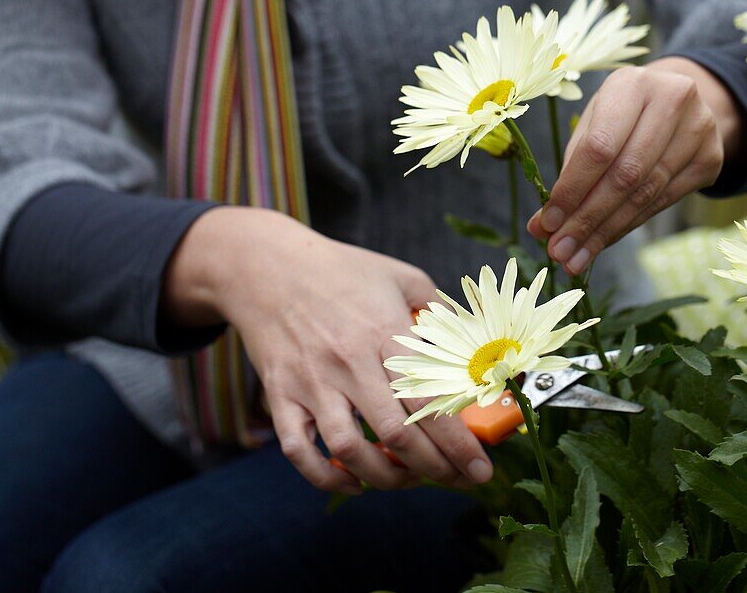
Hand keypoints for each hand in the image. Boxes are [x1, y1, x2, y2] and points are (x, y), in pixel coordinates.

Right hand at [163, 207, 493, 493]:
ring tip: (409, 479)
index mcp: (385, 332)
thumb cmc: (341, 270)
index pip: (428, 400)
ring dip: (384, 477)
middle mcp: (349, 363)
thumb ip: (438, 310)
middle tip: (457, 480)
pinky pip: (298, 451)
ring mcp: (312, 382)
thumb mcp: (400, 276)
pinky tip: (353, 481)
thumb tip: (471, 343)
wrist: (266, 265)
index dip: (459, 443)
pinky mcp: (281, 395)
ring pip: (348, 450)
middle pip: (396, 435)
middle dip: (434, 470)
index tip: (480, 468)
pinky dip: (325, 476)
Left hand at [527, 56, 746, 273]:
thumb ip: (570, 171)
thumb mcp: (593, 124)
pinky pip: (663, 202)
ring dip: (606, 232)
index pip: (599, 147)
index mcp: (632, 84)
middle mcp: (672, 99)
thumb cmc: (622, 114)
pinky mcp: (711, 158)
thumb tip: (543, 226)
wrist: (676, 100)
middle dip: (587, 220)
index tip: (547, 224)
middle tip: (561, 251)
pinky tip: (604, 241)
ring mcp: (699, 129)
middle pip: (625, 175)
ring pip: (645, 194)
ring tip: (576, 257)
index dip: (572, 190)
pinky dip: (629, 226)